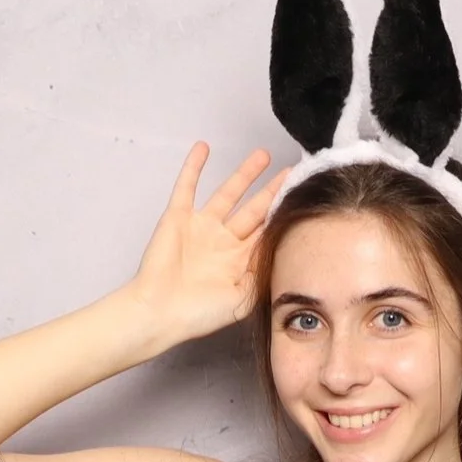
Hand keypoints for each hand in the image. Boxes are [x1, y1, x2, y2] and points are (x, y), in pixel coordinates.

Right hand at [126, 142, 283, 344]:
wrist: (159, 311)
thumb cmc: (199, 313)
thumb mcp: (243, 300)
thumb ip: (264, 276)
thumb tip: (286, 254)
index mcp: (240, 261)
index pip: (267, 232)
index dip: (283, 215)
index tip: (302, 197)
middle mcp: (223, 241)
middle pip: (254, 210)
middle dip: (272, 191)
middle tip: (290, 171)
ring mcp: (201, 227)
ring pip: (228, 193)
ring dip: (244, 174)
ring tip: (262, 155)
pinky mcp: (178, 218)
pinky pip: (187, 187)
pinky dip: (194, 167)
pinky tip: (203, 147)